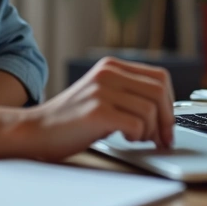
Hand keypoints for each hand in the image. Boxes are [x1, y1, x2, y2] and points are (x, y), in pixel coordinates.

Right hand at [18, 57, 174, 160]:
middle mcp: (108, 73)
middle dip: (166, 120)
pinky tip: (124, 138)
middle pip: (159, 93)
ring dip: (149, 131)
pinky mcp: (97, 111)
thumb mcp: (102, 95)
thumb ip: (128, 94)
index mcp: (111, 66)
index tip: (167, 123)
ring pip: (150, 111)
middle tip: (162, 139)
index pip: (160, 77)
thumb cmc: (71, 119)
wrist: (36, 129)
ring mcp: (101, 91)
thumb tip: (165, 112)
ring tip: (135, 138)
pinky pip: (136, 124)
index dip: (170, 103)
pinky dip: (136, 136)